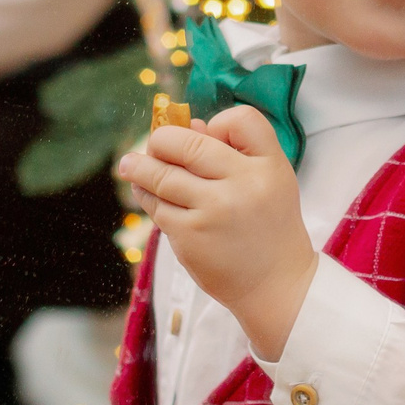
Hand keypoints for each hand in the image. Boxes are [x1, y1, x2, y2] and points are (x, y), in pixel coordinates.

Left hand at [116, 107, 316, 359]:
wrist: (276, 284)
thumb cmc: (269, 227)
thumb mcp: (271, 181)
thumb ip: (238, 151)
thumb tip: (189, 125)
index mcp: (270, 166)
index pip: (241, 119)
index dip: (218, 123)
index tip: (207, 134)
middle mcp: (243, 184)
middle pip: (188, 143)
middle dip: (161, 139)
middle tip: (152, 143)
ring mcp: (213, 210)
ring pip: (162, 174)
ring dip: (139, 167)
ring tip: (129, 165)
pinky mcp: (190, 236)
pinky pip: (157, 206)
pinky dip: (146, 196)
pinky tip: (144, 192)